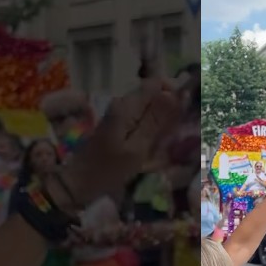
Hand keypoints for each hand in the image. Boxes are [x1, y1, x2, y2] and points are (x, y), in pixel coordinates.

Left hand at [59, 80, 180, 205]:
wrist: (79, 183)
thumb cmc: (109, 169)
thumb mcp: (137, 148)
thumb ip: (156, 120)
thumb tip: (175, 93)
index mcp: (127, 107)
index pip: (157, 83)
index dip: (174, 92)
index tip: (186, 112)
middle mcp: (123, 104)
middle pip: (154, 93)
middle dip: (170, 108)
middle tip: (177, 132)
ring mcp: (120, 113)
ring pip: (150, 106)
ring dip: (163, 119)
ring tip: (168, 140)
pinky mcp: (119, 124)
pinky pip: (142, 117)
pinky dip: (153, 127)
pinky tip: (155, 144)